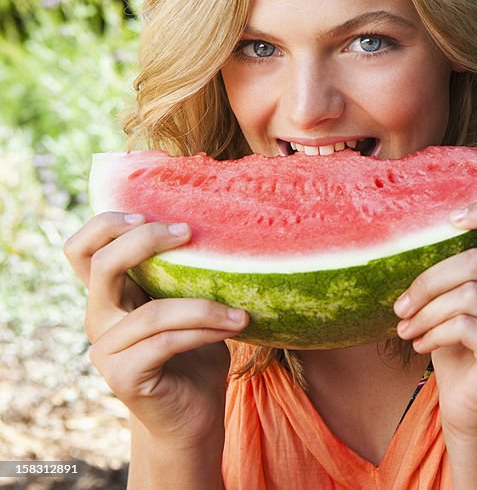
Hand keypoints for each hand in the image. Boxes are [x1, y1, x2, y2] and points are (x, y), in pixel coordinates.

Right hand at [64, 212, 247, 447]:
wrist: (195, 415)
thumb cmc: (198, 354)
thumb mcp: (189, 304)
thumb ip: (183, 274)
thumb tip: (221, 225)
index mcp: (111, 295)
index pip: (82, 249)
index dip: (106, 224)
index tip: (151, 213)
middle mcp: (100, 318)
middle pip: (102, 265)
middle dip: (146, 240)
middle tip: (189, 232)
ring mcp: (106, 349)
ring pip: (152, 312)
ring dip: (204, 306)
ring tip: (241, 312)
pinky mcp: (122, 376)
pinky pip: (166, 342)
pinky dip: (204, 332)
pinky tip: (233, 329)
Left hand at [393, 199, 476, 439]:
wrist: (470, 411)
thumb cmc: (459, 350)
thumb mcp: (457, 301)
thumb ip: (457, 270)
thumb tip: (422, 235)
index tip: (450, 220)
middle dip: (429, 282)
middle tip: (402, 305)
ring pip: (468, 295)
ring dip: (426, 312)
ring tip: (407, 328)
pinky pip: (465, 326)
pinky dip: (433, 333)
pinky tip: (421, 345)